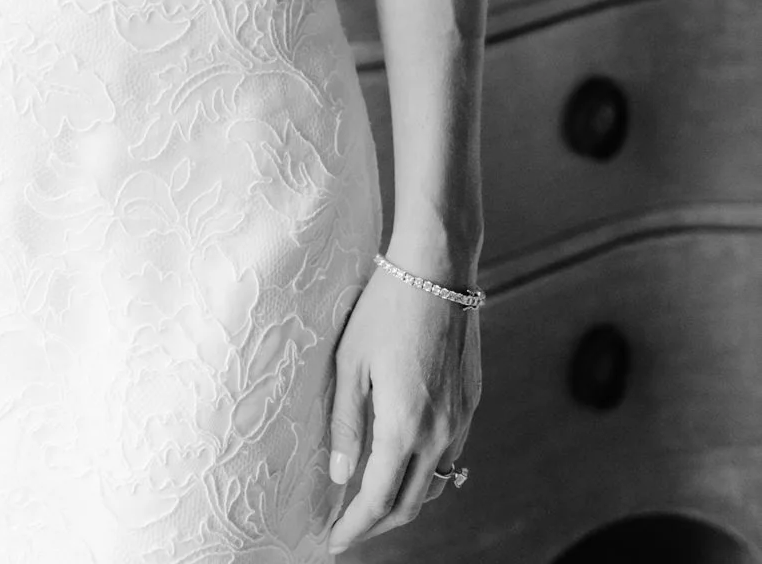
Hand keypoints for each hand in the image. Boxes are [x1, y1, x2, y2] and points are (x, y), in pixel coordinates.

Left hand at [325, 261, 480, 551]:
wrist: (437, 269)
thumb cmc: (385, 308)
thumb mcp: (350, 363)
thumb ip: (345, 423)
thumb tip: (339, 475)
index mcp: (405, 426)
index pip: (379, 499)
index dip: (356, 526)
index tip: (335, 540)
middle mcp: (439, 432)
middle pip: (411, 503)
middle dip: (379, 523)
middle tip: (349, 528)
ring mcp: (461, 418)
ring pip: (435, 482)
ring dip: (405, 500)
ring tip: (373, 501)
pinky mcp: (471, 402)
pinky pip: (450, 454)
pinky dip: (425, 471)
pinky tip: (405, 461)